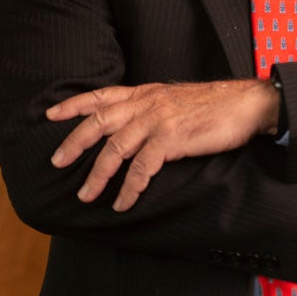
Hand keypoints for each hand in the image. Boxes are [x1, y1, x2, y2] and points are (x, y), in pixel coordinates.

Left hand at [47, 79, 279, 211]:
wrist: (246, 104)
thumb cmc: (214, 104)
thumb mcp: (175, 99)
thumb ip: (152, 107)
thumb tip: (134, 124)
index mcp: (146, 93)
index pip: (101, 95)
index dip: (74, 104)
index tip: (51, 114)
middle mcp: (146, 103)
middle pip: (99, 121)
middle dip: (74, 142)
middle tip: (57, 162)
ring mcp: (158, 121)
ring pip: (115, 149)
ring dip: (97, 175)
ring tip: (85, 195)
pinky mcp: (172, 140)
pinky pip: (142, 169)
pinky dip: (129, 188)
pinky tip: (122, 203)